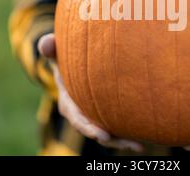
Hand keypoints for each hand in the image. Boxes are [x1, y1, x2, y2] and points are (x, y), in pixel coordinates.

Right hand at [37, 33, 143, 152]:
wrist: (74, 67)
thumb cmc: (66, 60)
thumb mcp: (56, 55)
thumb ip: (51, 49)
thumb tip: (46, 43)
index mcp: (68, 104)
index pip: (78, 118)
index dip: (89, 128)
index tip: (102, 135)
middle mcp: (81, 115)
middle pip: (93, 130)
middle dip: (107, 138)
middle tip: (122, 143)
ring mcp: (93, 118)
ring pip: (107, 134)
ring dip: (121, 142)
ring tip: (138, 147)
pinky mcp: (105, 117)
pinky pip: (116, 130)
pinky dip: (127, 137)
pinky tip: (142, 144)